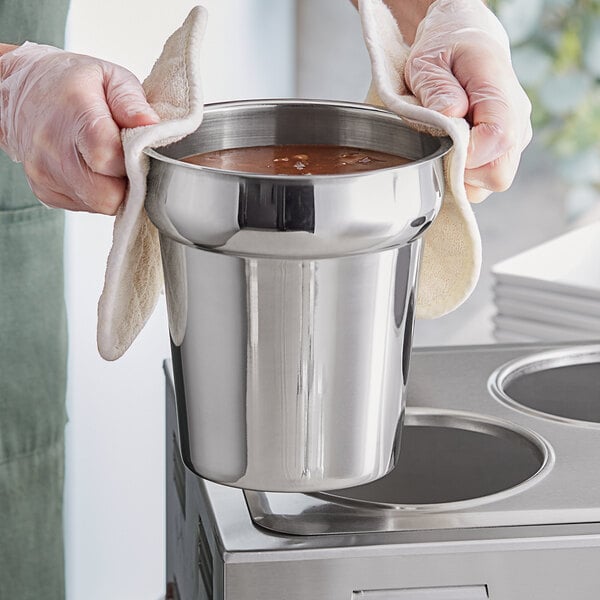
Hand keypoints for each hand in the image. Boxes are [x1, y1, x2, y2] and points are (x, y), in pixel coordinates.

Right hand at [0, 43, 158, 213]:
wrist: (23, 92)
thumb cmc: (71, 83)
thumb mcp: (110, 76)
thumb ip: (131, 101)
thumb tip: (150, 124)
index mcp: (74, 114)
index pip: (108, 158)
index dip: (134, 162)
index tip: (141, 153)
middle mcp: (53, 148)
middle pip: (106, 194)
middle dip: (128, 184)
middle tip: (131, 163)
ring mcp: (45, 173)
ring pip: (98, 204)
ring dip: (113, 190)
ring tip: (110, 163)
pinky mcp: (44, 191)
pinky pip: (85, 206)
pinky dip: (96, 193)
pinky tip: (92, 169)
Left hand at [403, 0, 531, 202]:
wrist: (464, 41)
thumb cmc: (445, 50)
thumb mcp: (427, 60)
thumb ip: (436, 88)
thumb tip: (450, 114)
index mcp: (500, 91)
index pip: (497, 140)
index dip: (465, 155)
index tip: (442, 144)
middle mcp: (516, 119)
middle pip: (499, 174)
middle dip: (464, 173)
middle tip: (440, 149)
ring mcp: (514, 137)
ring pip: (492, 182)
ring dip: (462, 176)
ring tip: (445, 146)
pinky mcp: (504, 150)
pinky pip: (485, 180)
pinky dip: (465, 176)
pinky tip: (451, 152)